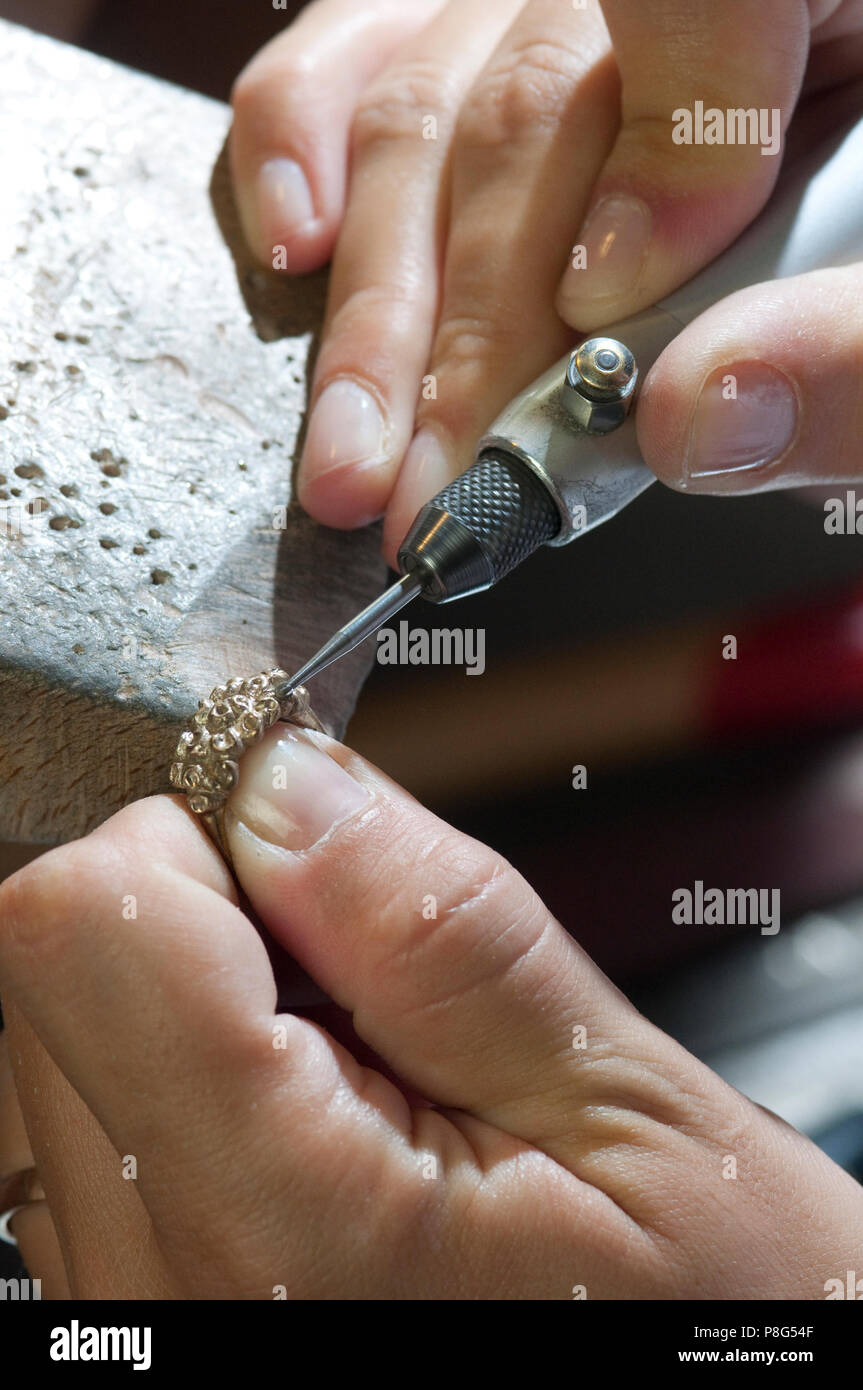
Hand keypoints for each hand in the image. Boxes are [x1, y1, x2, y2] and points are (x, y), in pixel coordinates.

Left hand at [1, 725, 860, 1297]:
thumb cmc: (700, 1327)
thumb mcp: (625, 1109)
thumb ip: (436, 932)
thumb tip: (284, 783)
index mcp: (273, 1228)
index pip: (84, 920)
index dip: (204, 836)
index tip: (322, 861)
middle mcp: (158, 1289)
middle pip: (59, 965)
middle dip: (213, 911)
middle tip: (376, 990)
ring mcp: (131, 1308)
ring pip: (61, 1029)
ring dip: (197, 991)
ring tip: (359, 1069)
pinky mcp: (134, 1305)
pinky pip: (87, 1113)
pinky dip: (187, 1066)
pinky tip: (315, 1116)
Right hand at [229, 1, 862, 560]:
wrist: (849, 263)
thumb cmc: (861, 285)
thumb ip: (851, 359)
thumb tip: (696, 420)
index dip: (661, 154)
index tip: (615, 320)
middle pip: (529, 101)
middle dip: (473, 333)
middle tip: (441, 487)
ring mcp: (547, 2)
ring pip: (423, 107)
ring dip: (383, 311)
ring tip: (364, 456)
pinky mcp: (478, 44)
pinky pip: (359, 53)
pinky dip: (305, 148)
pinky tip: (300, 248)